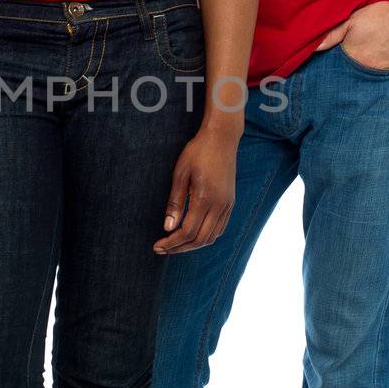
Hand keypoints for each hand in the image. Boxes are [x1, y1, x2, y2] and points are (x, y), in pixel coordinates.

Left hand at [153, 122, 240, 253]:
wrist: (222, 139)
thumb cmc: (197, 152)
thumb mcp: (180, 174)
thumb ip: (175, 202)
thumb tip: (168, 227)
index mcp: (205, 199)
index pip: (187, 232)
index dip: (172, 242)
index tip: (158, 245)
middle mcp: (220, 206)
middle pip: (200, 239)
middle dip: (180, 248)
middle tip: (162, 249)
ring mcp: (228, 205)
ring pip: (212, 237)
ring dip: (193, 245)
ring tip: (176, 244)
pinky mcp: (231, 202)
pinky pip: (220, 228)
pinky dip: (206, 236)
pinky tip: (193, 235)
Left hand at [317, 0, 388, 71]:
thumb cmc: (382, 16)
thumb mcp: (353, 20)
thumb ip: (332, 35)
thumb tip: (315, 47)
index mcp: (355, 58)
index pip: (340, 67)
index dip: (339, 62)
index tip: (339, 58)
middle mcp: (369, 69)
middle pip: (356, 70)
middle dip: (354, 65)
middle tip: (359, 52)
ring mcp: (386, 71)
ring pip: (372, 72)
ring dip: (370, 64)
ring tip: (372, 51)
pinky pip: (388, 70)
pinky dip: (384, 63)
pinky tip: (386, 52)